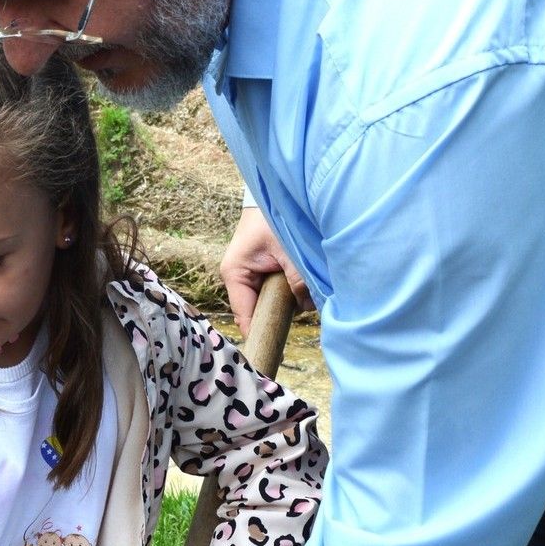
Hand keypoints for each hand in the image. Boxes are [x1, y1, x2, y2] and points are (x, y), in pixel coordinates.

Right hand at [220, 204, 310, 335]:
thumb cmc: (273, 216)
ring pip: (272, 302)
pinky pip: (279, 291)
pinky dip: (293, 291)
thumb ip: (297, 278)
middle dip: (281, 315)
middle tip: (304, 315)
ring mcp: (254, 276)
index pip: (245, 316)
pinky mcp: (267, 272)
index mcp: (235, 274)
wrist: (277, 194)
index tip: (274, 351)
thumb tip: (309, 306)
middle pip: (260, 312)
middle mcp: (241, 278)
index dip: (260, 333)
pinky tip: (307, 286)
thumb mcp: (287, 249)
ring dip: (290, 301)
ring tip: (309, 296)